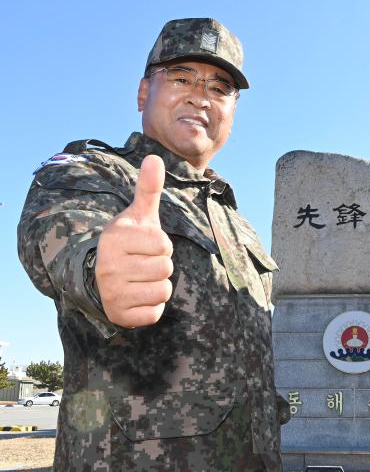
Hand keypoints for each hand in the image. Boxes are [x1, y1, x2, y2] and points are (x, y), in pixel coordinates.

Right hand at [95, 155, 173, 326]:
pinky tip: (137, 296)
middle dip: (160, 266)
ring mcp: (112, 293)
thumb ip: (148, 189)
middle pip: (166, 268)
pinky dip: (152, 307)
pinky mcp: (119, 316)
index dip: (161, 245)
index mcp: (115, 238)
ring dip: (158, 286)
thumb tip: (155, 157)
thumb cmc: (128, 244)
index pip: (164, 244)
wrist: (100, 278)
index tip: (144, 246)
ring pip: (163, 290)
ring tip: (141, 279)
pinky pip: (155, 313)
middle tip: (142, 264)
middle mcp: (109, 266)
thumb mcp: (138, 216)